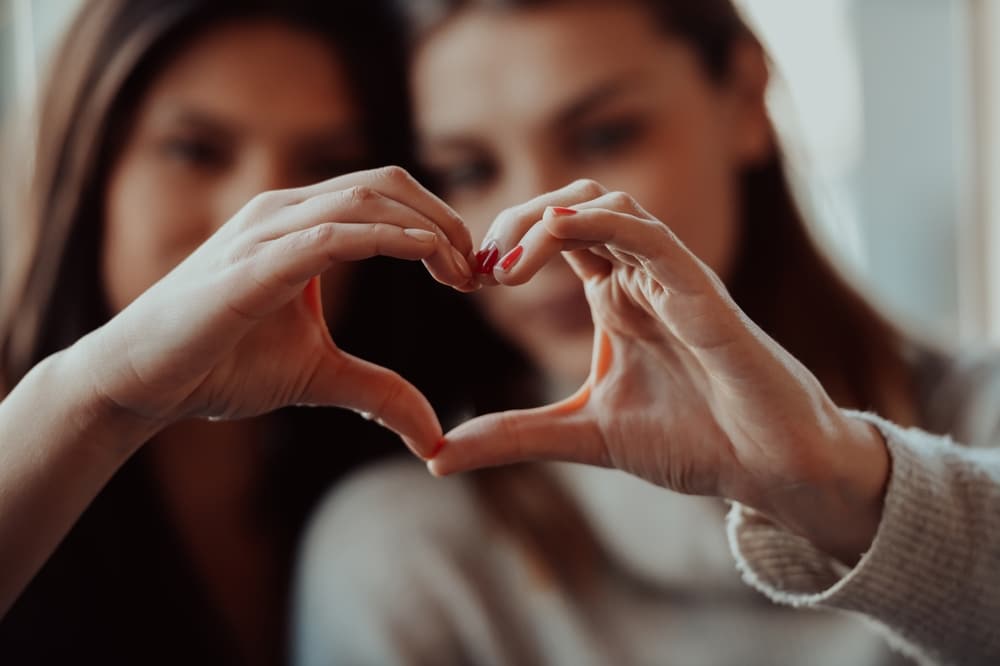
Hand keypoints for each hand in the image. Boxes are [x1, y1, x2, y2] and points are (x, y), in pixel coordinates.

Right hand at [79, 166, 472, 456]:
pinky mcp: (254, 264)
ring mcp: (267, 231)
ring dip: (427, 228)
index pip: (386, 196)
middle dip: (445, 220)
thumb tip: (431, 436)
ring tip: (461, 273)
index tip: (470, 274)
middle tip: (477, 271)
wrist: (143, 382)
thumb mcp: (318, 376)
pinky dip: (387, 239)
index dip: (439, 225)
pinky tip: (425, 259)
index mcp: (300, 225)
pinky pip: (333, 233)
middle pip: (387, 184)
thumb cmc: (221, 366)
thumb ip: (378, 393)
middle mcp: (285, 212)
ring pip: (366, 198)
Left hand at [434, 180, 889, 560]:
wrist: (768, 468)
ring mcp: (671, 276)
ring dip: (544, 217)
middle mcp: (640, 275)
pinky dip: (596, 222)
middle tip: (474, 267)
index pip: (553, 237)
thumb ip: (514, 436)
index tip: (464, 280)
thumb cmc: (693, 441)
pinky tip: (552, 236)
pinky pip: (648, 233)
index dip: (503, 245)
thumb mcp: (582, 435)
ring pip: (605, 203)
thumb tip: (436, 456)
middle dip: (513, 221)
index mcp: (616, 297)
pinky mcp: (701, 289)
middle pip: (570, 204)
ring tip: (502, 265)